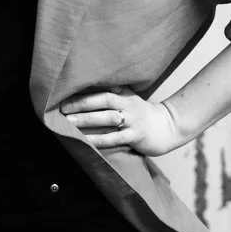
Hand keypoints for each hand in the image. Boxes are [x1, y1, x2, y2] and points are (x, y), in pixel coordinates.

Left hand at [59, 86, 187, 156]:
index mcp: (125, 95)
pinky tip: (86, 141)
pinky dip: (99, 139)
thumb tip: (86, 90)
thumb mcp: (130, 99)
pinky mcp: (135, 137)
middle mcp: (128, 106)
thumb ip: (113, 94)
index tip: (64, 96)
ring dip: (88, 120)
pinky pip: (115, 139)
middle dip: (82, 104)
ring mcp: (132, 122)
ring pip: (108, 119)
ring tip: (69, 123)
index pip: (102, 90)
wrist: (168, 128)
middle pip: (104, 101)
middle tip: (62, 108)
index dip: (84, 93)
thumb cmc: (142, 115)